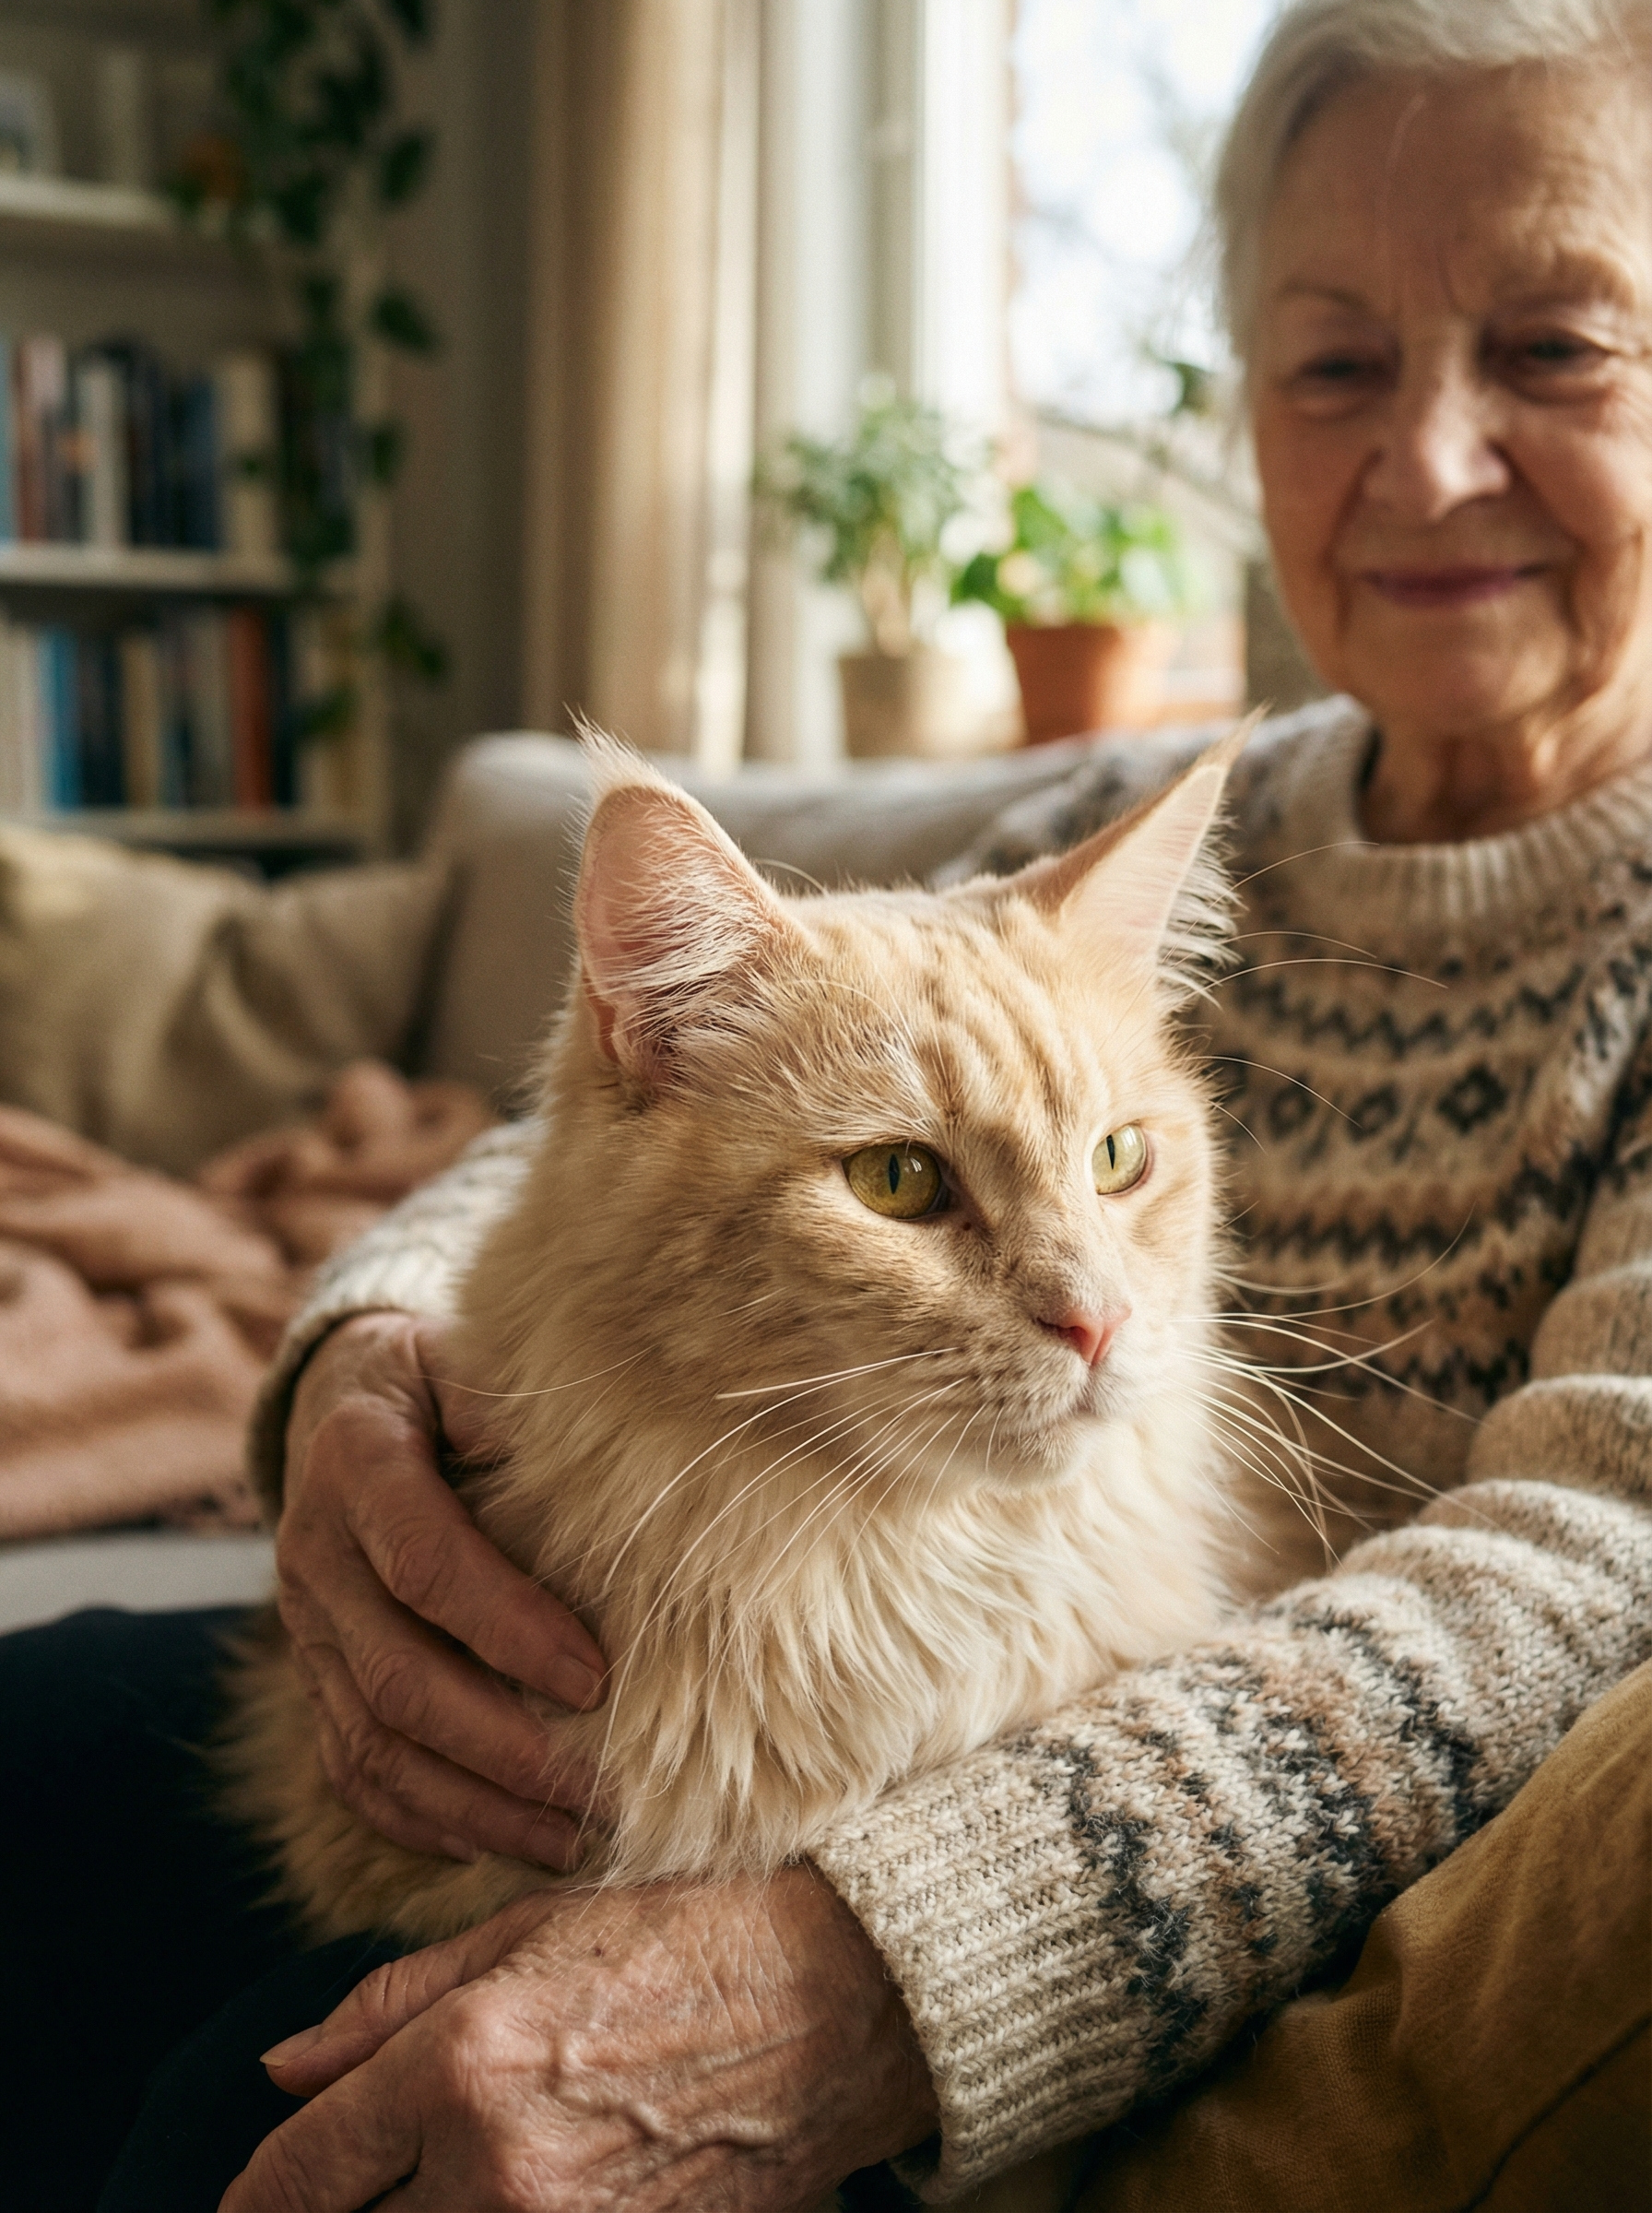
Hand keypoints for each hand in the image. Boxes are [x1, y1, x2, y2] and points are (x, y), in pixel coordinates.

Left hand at [228, 1864, 939, 2212]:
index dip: (255, 2197)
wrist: (837, 2001)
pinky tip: (513, 2193)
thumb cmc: (680, 1940)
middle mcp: (494, 2174)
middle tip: (362, 2180)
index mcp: (459, 2066)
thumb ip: (385, 2007)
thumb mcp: (523, 1934)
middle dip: (339, 2209)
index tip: (253, 2200)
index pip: (295, 2176)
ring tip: (446, 2180)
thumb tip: (280, 2068)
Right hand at [277, 1312, 606, 1867]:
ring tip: (569, 1838)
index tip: (596, 1679)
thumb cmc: (439, 1379)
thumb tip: (605, 1459)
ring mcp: (304, 1625)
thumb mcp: (468, 1357)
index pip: (425, 1562)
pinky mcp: (311, 1674)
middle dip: (502, 1747)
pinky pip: (348, 1766)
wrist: (342, 1399)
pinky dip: (416, 1817)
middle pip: (397, 1676)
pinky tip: (492, 1841)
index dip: (508, 1627)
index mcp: (356, 1460)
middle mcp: (315, 1551)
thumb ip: (515, 1403)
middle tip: (598, 1790)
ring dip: (473, 1803)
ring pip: (372, 1741)